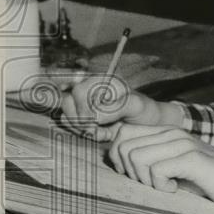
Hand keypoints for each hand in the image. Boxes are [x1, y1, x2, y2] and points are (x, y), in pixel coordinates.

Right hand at [59, 74, 181, 140]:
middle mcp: (89, 89)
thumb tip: (95, 116)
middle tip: (100, 127)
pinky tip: (101, 133)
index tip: (97, 119)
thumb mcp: (136, 106)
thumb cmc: (144, 111)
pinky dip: (84, 134)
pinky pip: (70, 127)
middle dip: (82, 119)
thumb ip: (116, 107)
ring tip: (104, 130)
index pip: (78, 89)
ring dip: (83, 128)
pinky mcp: (82, 119)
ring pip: (66, 116)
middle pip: (67, 102)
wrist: (147, 125)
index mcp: (101, 80)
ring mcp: (83, 104)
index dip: (83, 106)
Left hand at [108, 124, 213, 211]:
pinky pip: (156, 169)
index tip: (136, 176)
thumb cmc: (212, 181)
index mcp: (167, 132)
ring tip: (164, 186)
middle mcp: (173, 133)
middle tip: (150, 183)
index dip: (119, 158)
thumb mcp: (177, 168)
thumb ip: (153, 160)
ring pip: (136, 157)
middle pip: (123, 145)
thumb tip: (120, 163)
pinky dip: (159, 186)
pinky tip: (174, 189)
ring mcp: (183, 144)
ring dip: (144, 179)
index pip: (122, 133)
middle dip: (129, 171)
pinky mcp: (193, 159)